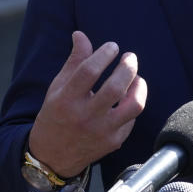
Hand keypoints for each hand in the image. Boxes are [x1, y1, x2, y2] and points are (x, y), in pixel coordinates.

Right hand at [28, 31, 147, 177]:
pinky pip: (132, 119)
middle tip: (130, 57)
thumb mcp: (58, 87)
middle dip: (128, 67)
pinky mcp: (114, 142)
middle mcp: (85, 117)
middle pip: (115, 88)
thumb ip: (74, 61)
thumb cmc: (56, 114)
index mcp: (67, 100)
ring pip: (133, 106)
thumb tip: (81, 34)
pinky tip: (128, 96)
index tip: (112, 47)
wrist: (53, 156)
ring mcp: (102, 132)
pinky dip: (133, 103)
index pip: (88, 71)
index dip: (104, 54)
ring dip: (139, 86)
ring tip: (136, 77)